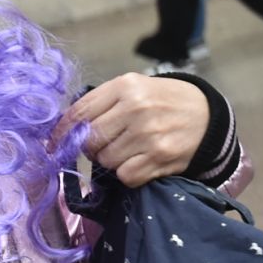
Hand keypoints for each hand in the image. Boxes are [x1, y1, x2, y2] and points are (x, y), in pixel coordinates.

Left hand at [57, 73, 208, 187]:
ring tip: (127, 150)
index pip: (79, 112)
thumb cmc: (164, 102)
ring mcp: (149, 134)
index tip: (53, 144)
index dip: (61, 132)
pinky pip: (125, 175)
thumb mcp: (135, 88)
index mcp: (125, 86)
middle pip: (89, 140)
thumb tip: (65, 128)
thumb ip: (101, 103)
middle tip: (102, 146)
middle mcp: (136, 108)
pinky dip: (127, 173)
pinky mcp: (160, 157)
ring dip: (110, 160)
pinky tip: (139, 161)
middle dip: (90, 148)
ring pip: (105, 160)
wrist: (209, 116)